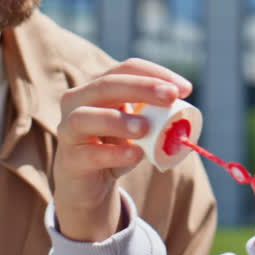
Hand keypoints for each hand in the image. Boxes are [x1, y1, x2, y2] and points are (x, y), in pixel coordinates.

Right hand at [52, 58, 191, 242]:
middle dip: (142, 88)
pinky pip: (90, 154)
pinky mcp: (70, 159)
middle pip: (106, 84)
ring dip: (119, 120)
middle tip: (171, 97)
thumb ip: (156, 117)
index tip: (186, 89)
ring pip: (86, 117)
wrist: (89, 185)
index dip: (156, 74)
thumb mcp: (138, 128)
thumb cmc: (116, 147)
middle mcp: (78, 101)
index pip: (127, 68)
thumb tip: (185, 112)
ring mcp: (68, 129)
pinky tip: (136, 155)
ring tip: (146, 128)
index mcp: (99, 86)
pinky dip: (115, 153)